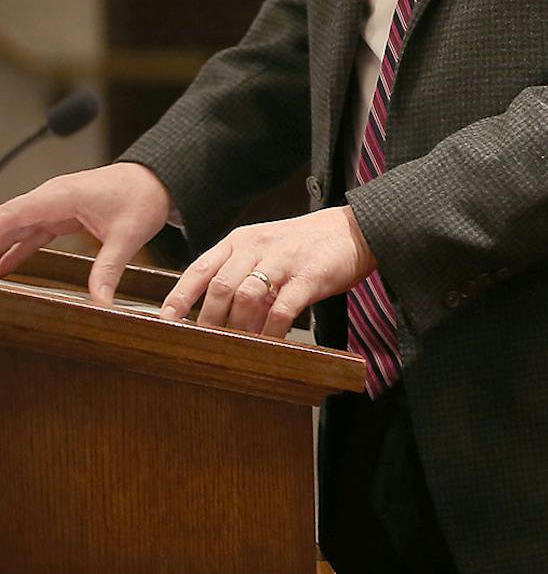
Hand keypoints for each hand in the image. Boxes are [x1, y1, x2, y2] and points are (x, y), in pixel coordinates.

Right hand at [0, 161, 173, 302]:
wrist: (160, 180)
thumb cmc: (144, 196)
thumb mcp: (128, 235)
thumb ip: (109, 268)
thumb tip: (100, 300)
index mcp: (60, 196)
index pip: (12, 214)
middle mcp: (51, 199)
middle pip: (7, 222)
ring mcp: (53, 207)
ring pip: (15, 229)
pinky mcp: (61, 217)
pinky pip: (30, 235)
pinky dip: (15, 250)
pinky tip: (1, 269)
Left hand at [161, 206, 375, 337]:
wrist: (356, 228)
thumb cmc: (308, 244)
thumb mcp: (267, 247)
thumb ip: (242, 272)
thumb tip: (216, 314)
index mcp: (241, 240)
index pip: (200, 269)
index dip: (179, 298)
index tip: (165, 322)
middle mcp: (257, 246)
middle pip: (220, 287)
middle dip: (210, 320)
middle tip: (207, 344)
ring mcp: (283, 260)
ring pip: (246, 297)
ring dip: (239, 326)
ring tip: (239, 345)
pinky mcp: (308, 276)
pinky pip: (281, 309)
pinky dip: (270, 330)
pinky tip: (270, 341)